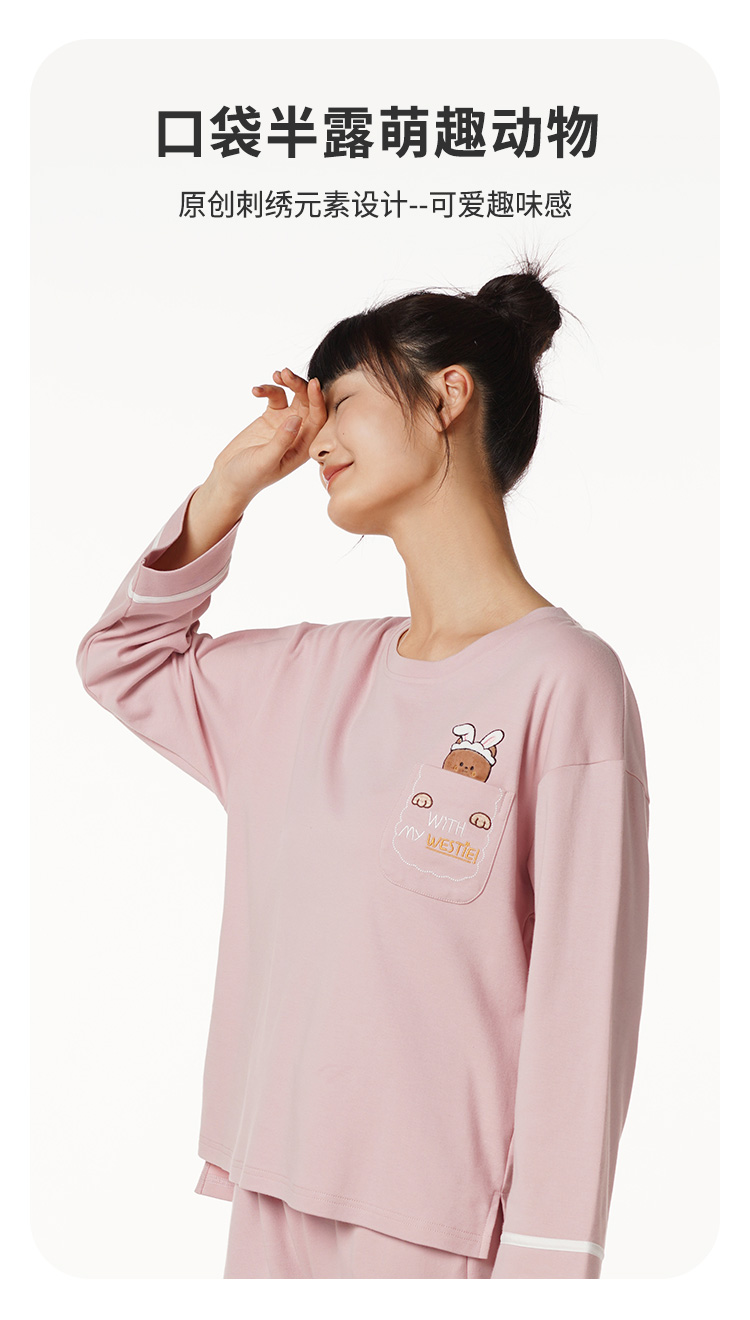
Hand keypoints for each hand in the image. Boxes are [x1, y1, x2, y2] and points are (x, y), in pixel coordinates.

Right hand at [211, 367, 328, 505]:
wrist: (228, 479)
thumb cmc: (248, 477)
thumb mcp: (265, 461)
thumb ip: (282, 441)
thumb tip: (296, 418)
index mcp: (304, 447)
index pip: (318, 419)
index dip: (317, 400)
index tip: (312, 383)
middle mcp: (299, 434)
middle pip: (308, 403)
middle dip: (300, 386)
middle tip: (285, 374)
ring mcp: (284, 424)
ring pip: (293, 397)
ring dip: (286, 383)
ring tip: (275, 374)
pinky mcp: (270, 418)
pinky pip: (275, 397)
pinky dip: (267, 390)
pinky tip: (255, 391)